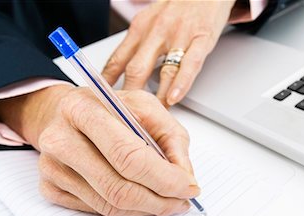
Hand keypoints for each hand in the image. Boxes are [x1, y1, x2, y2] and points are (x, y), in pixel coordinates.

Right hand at [0, 85, 199, 215]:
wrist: (65, 113)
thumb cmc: (108, 109)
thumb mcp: (146, 107)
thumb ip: (172, 139)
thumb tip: (185, 178)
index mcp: (83, 110)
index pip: (129, 156)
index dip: (164, 178)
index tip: (189, 188)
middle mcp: (60, 139)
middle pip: (118, 187)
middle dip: (159, 201)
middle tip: (180, 201)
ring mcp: (51, 167)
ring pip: (109, 205)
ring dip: (145, 208)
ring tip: (165, 200)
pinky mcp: (50, 187)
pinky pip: (96, 210)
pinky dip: (125, 210)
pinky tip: (139, 197)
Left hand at [102, 0, 234, 106]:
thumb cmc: (178, 6)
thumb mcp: (148, 19)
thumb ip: (136, 45)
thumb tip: (119, 72)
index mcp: (140, 28)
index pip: (117, 60)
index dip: (107, 84)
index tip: (101, 101)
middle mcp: (156, 32)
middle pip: (136, 69)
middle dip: (130, 96)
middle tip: (126, 116)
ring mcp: (179, 36)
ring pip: (163, 71)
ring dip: (156, 98)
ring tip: (152, 117)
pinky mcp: (201, 39)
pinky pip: (190, 65)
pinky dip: (181, 84)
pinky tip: (174, 98)